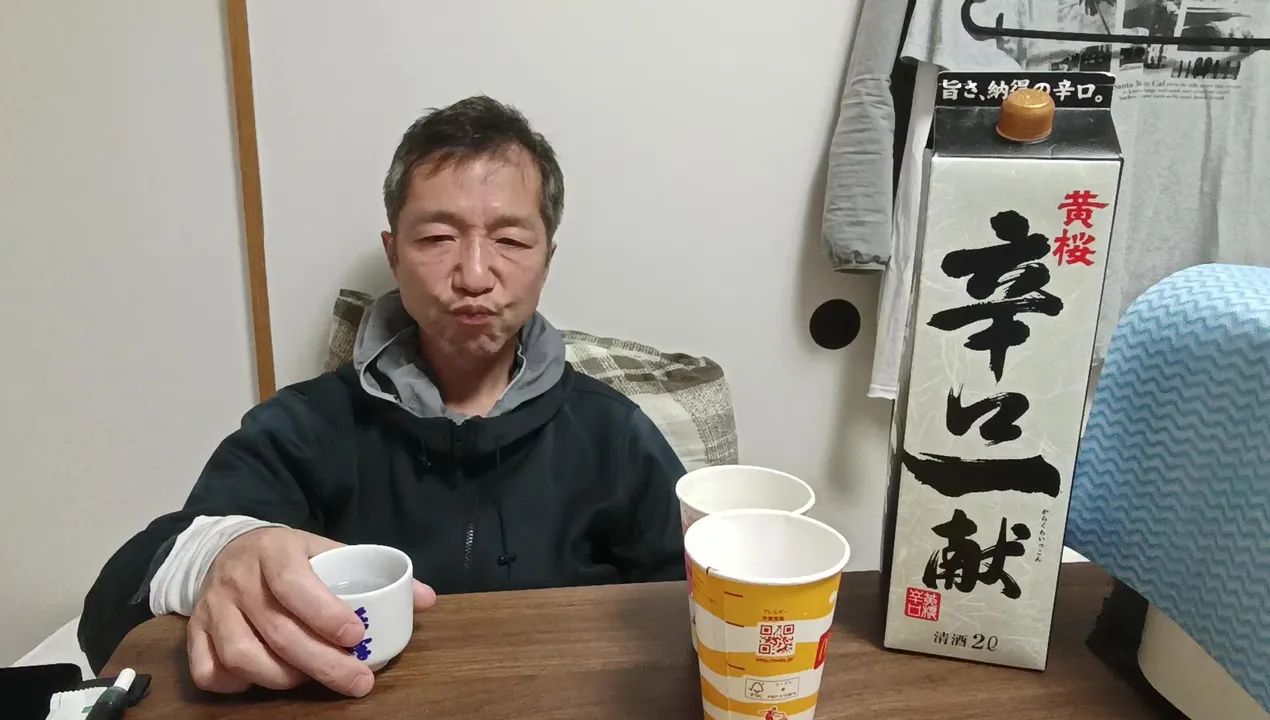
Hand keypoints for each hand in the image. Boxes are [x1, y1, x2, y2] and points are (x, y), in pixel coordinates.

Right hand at [186, 528, 436, 696]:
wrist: (228, 549)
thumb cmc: (288, 557)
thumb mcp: (326, 551)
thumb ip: (372, 572)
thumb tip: (426, 599)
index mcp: (275, 552)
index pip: (295, 585)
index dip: (325, 614)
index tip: (357, 635)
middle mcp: (239, 580)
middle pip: (277, 630)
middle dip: (322, 662)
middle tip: (357, 681)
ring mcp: (212, 608)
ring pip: (242, 655)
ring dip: (283, 676)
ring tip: (312, 679)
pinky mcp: (194, 632)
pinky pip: (209, 670)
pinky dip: (238, 684)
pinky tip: (265, 680)